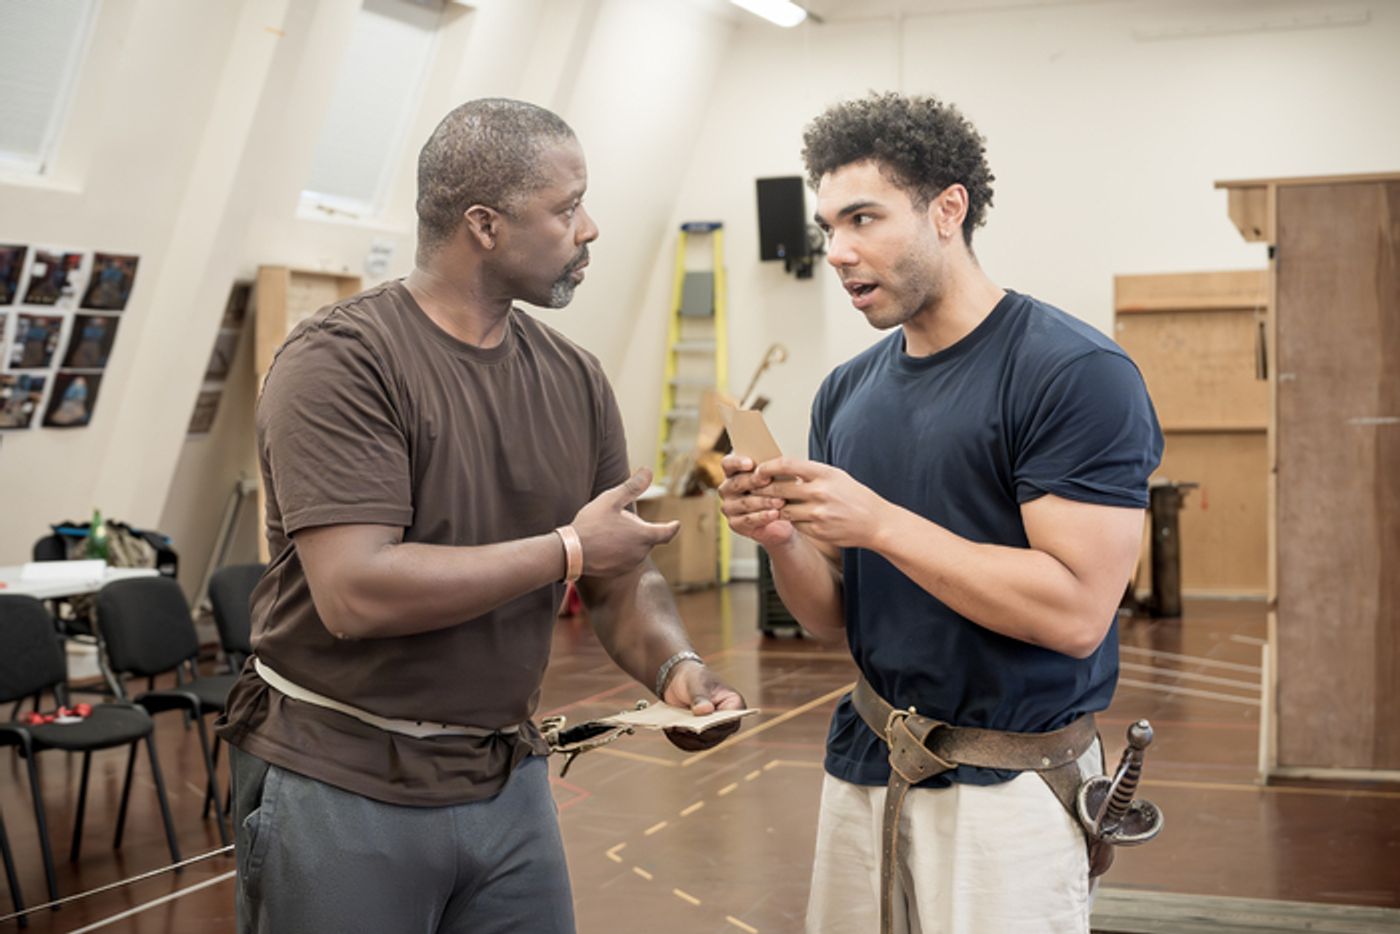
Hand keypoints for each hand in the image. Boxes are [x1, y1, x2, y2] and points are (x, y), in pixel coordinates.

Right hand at [571, 468, 679, 576]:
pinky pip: (625, 559)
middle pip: (648, 539)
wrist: (572, 551)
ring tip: (607, 532)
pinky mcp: (618, 572)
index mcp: (644, 536)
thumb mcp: (611, 500)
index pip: (667, 532)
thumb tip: (649, 470)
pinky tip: (603, 545)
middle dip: (639, 529)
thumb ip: (632, 486)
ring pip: (636, 549)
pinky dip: (620, 551)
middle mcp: (640, 553)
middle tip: (617, 520)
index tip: (676, 524)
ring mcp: (629, 564)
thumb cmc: (592, 523)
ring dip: (629, 541)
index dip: (672, 527)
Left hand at [661, 662, 745, 751]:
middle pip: (716, 735)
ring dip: (688, 738)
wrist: (680, 682)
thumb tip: (706, 710)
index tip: (702, 723)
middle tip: (683, 726)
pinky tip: (671, 730)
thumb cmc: (693, 678)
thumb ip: (700, 696)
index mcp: (734, 704)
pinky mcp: (701, 738)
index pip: (731, 719)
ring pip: (703, 744)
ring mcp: (715, 731)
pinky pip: (692, 745)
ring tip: (675, 727)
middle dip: (699, 732)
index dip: (718, 724)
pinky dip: (680, 740)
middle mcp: (727, 721)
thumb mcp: (695, 683)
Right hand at [717, 454, 795, 547]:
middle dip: (753, 481)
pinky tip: (775, 514)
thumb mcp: (775, 476)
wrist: (782, 517)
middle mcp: (727, 489)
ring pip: (744, 502)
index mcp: (733, 472)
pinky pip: (748, 520)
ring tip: (780, 501)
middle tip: (769, 480)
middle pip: (736, 483)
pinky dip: (763, 517)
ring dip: (763, 501)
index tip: (751, 463)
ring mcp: (729, 507)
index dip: (737, 462)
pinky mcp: (735, 524)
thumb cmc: (778, 490)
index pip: (728, 463)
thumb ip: (771, 469)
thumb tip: (778, 461)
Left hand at [757, 458, 889, 549]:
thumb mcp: (836, 476)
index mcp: (824, 474)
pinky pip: (794, 524)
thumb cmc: (854, 496)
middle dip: (762, 489)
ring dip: (773, 507)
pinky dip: (789, 520)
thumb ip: (810, 473)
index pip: (787, 465)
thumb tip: (781, 469)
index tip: (759, 470)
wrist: (875, 522)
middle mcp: (820, 492)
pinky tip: (788, 516)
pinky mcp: (817, 530)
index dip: (768, 467)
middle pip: (779, 489)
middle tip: (752, 488)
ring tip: (766, 503)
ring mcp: (818, 513)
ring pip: (782, 510)